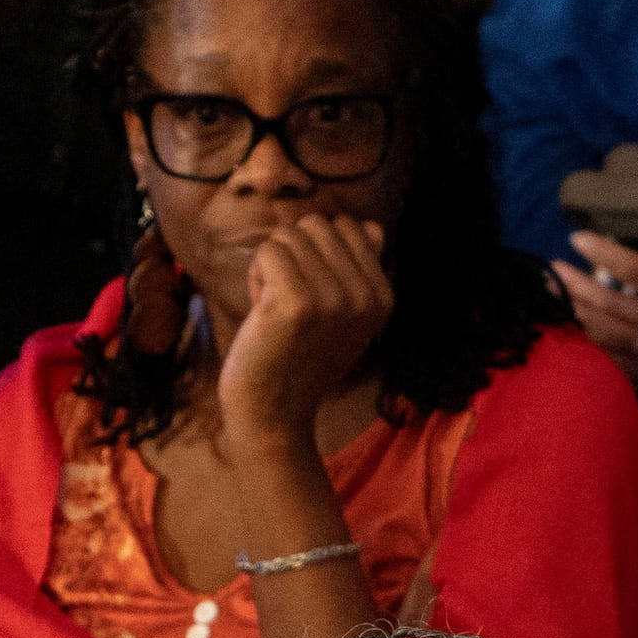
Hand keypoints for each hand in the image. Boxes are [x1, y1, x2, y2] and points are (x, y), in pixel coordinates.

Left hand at [217, 214, 394, 450]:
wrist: (273, 413)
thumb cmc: (298, 358)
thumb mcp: (343, 315)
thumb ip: (359, 269)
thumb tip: (371, 226)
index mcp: (383, 297)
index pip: (347, 226)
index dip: (315, 253)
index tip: (311, 297)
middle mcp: (365, 297)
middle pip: (317, 224)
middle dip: (292, 255)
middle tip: (288, 302)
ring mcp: (334, 299)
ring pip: (289, 235)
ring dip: (271, 267)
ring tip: (275, 309)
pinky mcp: (298, 302)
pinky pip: (267, 250)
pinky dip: (255, 275)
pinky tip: (261, 311)